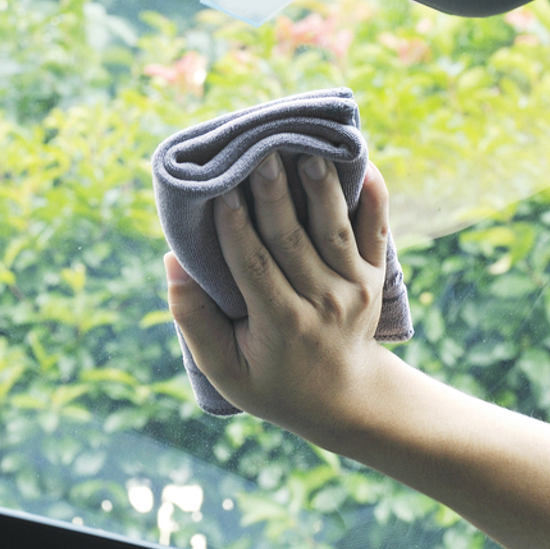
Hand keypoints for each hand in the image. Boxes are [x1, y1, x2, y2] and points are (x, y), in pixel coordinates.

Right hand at [165, 153, 401, 442]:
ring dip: (321, 187)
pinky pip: (376, 229)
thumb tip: (173, 265)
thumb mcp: (224, 368)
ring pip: (334, 228)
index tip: (220, 192)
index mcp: (282, 323)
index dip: (235, 228)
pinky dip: (372, 196)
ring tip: (308, 150)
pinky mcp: (375, 275)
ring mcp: (354, 287)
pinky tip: (363, 162)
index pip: (253, 266)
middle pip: (293, 239)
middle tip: (260, 153)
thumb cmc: (271, 382)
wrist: (343, 398)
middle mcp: (323, 302)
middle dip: (274, 194)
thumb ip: (194, 320)